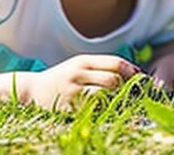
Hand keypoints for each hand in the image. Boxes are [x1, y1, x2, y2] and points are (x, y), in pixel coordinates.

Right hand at [24, 54, 139, 110]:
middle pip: (113, 80)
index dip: (132, 71)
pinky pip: (93, 112)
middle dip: (127, 87)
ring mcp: (73, 92)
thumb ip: (102, 66)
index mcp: (83, 61)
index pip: (115, 63)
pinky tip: (106, 113)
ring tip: (122, 104)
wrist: (32, 90)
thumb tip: (132, 72)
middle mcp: (78, 74)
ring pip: (105, 97)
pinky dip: (103, 112)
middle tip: (134, 94)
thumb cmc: (62, 78)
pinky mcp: (69, 109)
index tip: (141, 78)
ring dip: (116, 101)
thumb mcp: (79, 65)